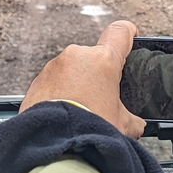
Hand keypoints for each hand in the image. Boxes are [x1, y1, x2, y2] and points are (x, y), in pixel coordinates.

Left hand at [19, 20, 145, 138]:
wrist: (54, 139)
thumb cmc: (88, 128)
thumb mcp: (122, 124)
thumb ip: (130, 117)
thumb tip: (134, 123)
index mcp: (103, 59)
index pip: (119, 33)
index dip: (126, 33)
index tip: (129, 34)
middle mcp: (76, 56)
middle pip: (92, 58)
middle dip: (96, 76)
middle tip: (100, 99)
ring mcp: (54, 66)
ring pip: (71, 71)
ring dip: (75, 85)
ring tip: (80, 110)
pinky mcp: (38, 79)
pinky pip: (53, 82)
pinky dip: (59, 93)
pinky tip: (64, 112)